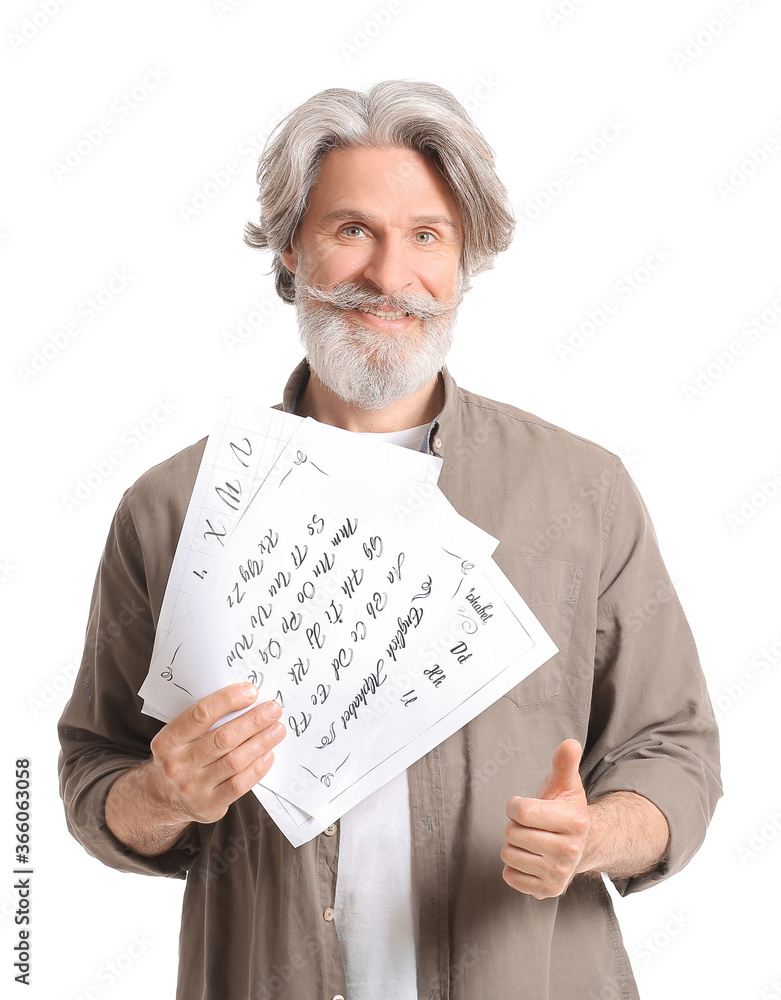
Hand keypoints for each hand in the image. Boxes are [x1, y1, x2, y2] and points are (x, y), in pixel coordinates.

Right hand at [145, 683, 285, 825]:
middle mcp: (178, 765)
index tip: (251, 692)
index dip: (228, 700)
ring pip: (234, 761)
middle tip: (273, 710)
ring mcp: (193, 788)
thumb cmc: (177, 758)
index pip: (201, 714)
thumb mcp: (176, 737)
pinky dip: (257, 768)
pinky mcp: (209, 806)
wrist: (160, 800)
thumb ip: (203, 721)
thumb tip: (243, 699)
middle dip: (253, 721)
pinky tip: (268, 754)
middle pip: (223, 738)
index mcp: (167, 742)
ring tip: (277, 730)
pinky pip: (239, 785)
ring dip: (261, 742)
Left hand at [502, 739, 589, 898]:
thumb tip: (570, 743)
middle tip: (532, 826)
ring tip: (532, 841)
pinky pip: (510, 877)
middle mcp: (570, 851)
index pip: (521, 811)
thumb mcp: (565, 783)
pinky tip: (531, 859)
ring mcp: (560, 874)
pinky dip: (515, 867)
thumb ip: (564, 762)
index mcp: (575, 822)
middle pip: (512, 833)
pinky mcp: (548, 891)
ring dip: (514, 845)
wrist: (579, 844)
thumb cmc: (564, 809)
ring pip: (508, 854)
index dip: (515, 805)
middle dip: (516, 825)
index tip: (523, 805)